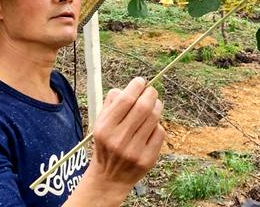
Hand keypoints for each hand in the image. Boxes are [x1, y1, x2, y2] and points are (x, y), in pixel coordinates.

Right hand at [86, 77, 164, 199]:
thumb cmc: (107, 143)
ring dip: (157, 106)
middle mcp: (119, 139)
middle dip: (151, 93)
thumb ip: (113, 102)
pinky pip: (160, 132)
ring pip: (154, 117)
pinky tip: (151, 126)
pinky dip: (157, 124)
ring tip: (153, 105)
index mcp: (105, 127)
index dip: (137, 86)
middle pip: (144, 106)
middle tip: (151, 91)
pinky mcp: (147, 159)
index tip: (140, 82)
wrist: (109, 178)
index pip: (126, 99)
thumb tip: (133, 86)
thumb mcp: (100, 122)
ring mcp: (134, 150)